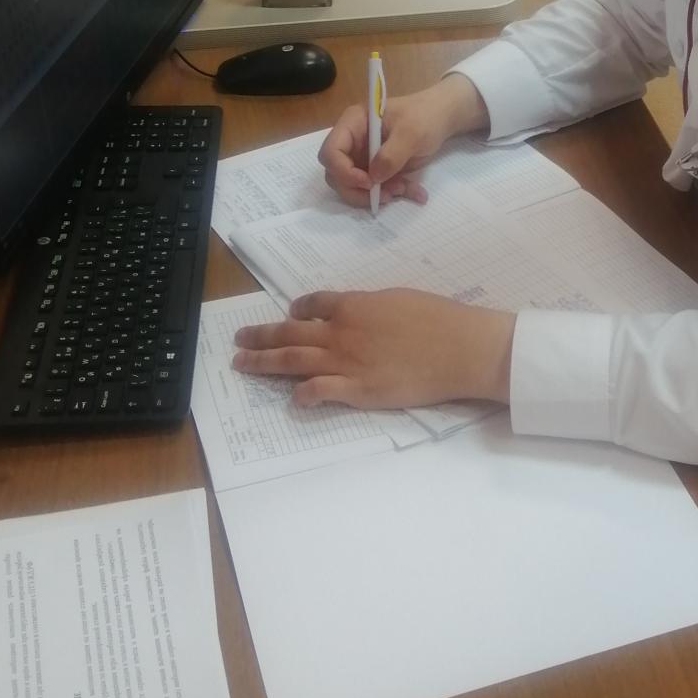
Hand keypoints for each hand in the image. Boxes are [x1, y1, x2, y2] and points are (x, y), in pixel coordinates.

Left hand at [232, 289, 514, 409]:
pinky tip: (293, 398)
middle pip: (290, 333)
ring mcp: (346, 362)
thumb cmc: (437, 318)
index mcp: (353, 305)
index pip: (312, 304)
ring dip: (264, 362)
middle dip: (261, 337)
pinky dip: (303, 394)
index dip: (297, 309)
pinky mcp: (358, 390)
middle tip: (239, 340)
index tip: (290, 314)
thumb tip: (357, 311)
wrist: (458, 347)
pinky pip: (320, 391)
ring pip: (293, 361)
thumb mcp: (399, 298)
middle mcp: (341, 332)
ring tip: (243, 364)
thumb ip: (371, 306)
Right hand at [319, 73, 487, 209]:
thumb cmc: (424, 116)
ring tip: (404, 190)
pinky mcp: (376, 170)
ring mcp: (362, 158)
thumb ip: (391, 154)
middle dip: (358, 190)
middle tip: (387, 194)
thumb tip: (374, 177)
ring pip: (354, 187)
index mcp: (353, 124)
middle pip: (336, 175)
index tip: (369, 182)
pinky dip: (392, 194)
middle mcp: (352, 143)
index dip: (343, 171)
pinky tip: (414, 192)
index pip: (330, 152)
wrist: (441, 119)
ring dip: (376, 195)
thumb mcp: (411, 132)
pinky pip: (376, 189)